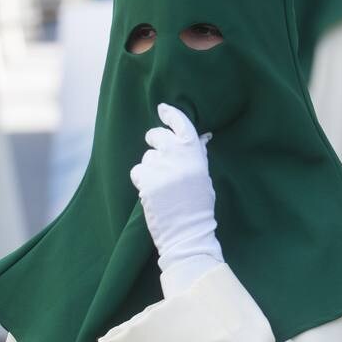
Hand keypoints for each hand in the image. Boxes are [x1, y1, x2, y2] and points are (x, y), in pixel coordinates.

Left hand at [131, 104, 222, 292]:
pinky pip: (137, 170)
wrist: (188, 232)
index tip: (163, 108)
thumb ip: (197, 155)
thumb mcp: (203, 176)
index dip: (171, 115)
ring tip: (161, 184)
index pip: (182, 125)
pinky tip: (151, 191)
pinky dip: (142, 179)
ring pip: (147, 156)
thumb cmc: (199, 206)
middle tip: (157, 148)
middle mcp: (177, 157)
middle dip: (155, 140)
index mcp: (195, 155)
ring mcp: (160, 168)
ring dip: (150, 166)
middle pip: (158, 136)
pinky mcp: (146, 181)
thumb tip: (199, 137)